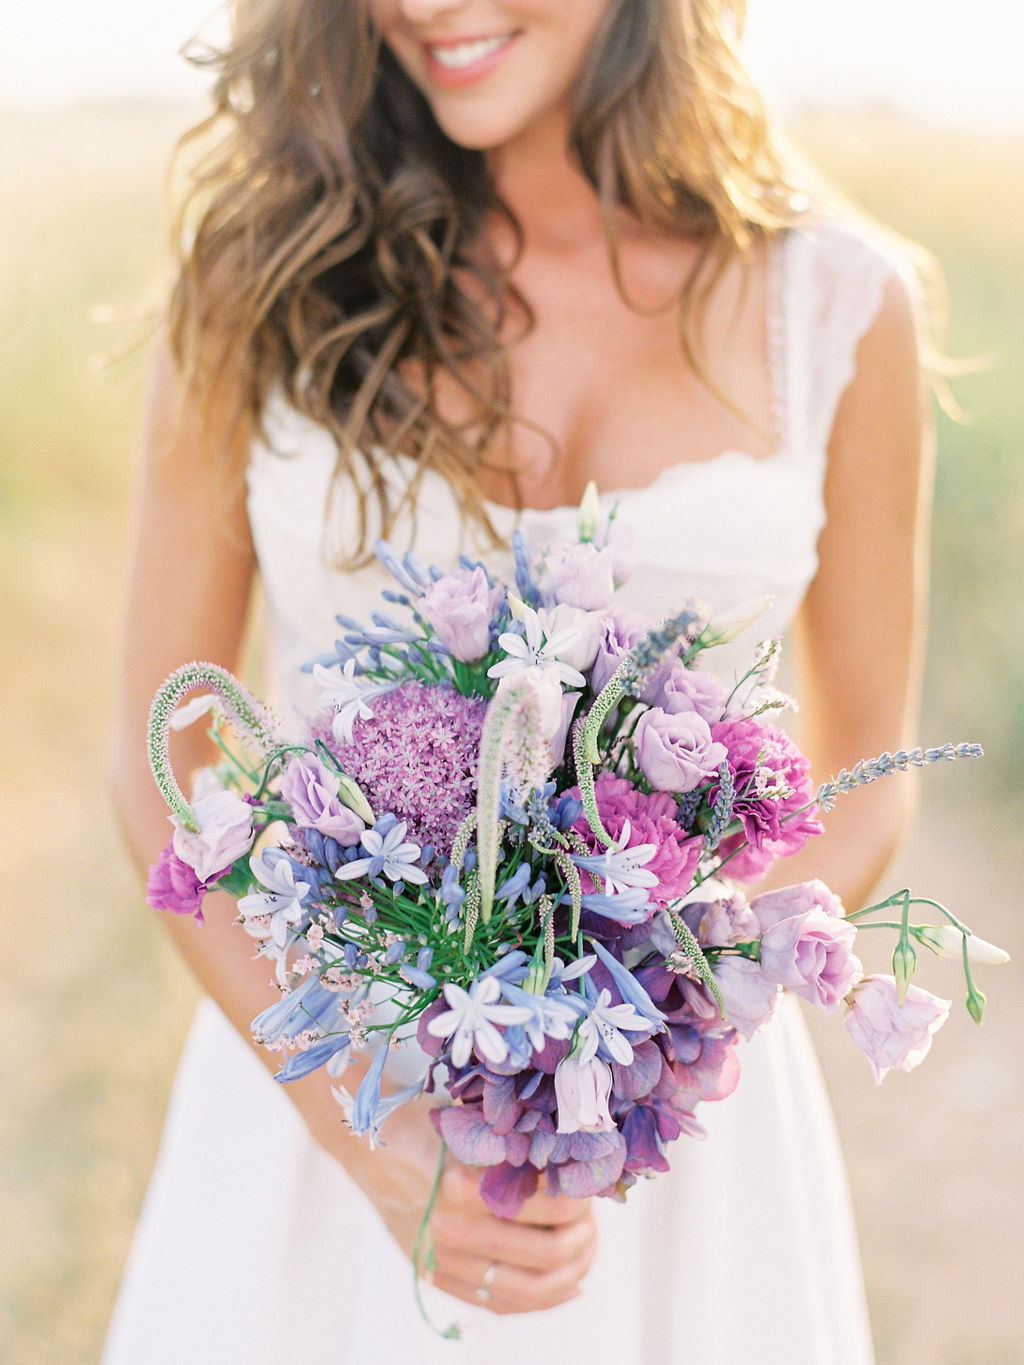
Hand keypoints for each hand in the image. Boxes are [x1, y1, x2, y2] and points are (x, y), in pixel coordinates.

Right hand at [326, 1092, 596, 1314]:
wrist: (369, 1147)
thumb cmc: (426, 1126)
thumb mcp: (474, 1126)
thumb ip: (518, 1150)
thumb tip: (580, 1164)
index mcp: (466, 1187)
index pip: (551, 1207)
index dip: (583, 1200)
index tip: (591, 1185)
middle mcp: (455, 1231)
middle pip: (549, 1253)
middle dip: (584, 1237)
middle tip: (593, 1219)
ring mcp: (446, 1262)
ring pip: (531, 1288)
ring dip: (572, 1271)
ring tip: (586, 1249)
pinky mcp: (439, 1279)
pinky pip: (502, 1303)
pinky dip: (543, 1300)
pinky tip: (569, 1285)